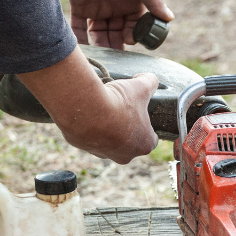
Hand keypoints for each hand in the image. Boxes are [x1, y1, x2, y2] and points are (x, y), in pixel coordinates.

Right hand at [17, 48, 157, 163]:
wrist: (87, 110)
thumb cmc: (118, 103)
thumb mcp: (141, 86)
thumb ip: (151, 82)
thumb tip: (150, 79)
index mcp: (144, 145)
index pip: (151, 139)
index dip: (146, 125)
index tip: (140, 113)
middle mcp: (125, 155)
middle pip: (129, 142)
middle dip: (126, 127)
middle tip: (121, 109)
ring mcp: (104, 154)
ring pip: (109, 141)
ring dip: (108, 128)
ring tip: (104, 108)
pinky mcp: (85, 148)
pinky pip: (91, 137)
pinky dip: (91, 126)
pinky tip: (90, 112)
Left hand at [34, 0, 172, 49]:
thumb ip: (154, 0)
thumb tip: (170, 18)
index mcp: (133, 3)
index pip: (137, 27)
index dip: (135, 36)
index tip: (131, 40)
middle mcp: (117, 9)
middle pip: (118, 35)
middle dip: (117, 45)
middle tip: (116, 55)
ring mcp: (98, 10)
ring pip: (100, 35)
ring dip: (101, 46)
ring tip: (101, 55)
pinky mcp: (80, 8)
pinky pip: (79, 29)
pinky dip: (80, 41)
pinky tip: (83, 52)